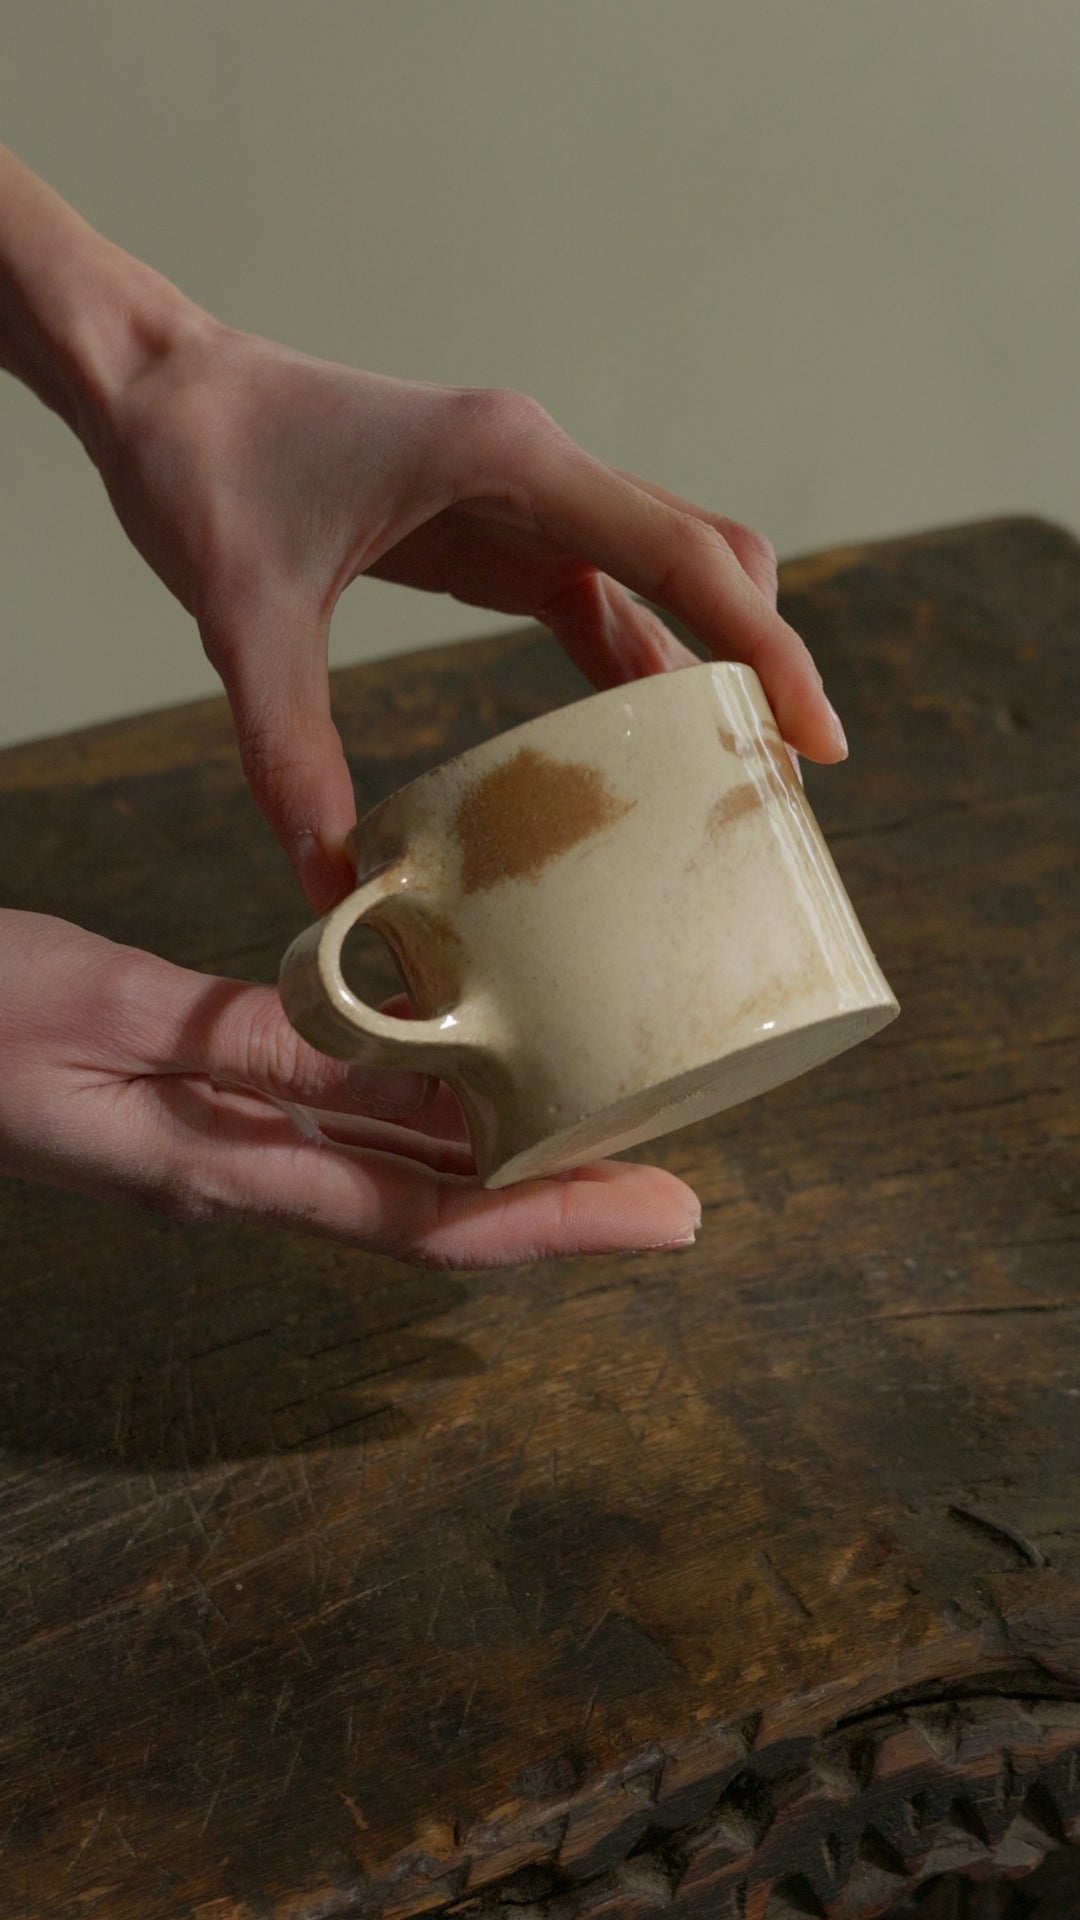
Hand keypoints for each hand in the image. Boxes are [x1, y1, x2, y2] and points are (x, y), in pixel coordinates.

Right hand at [0, 911, 699, 1267]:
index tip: (659, 1220)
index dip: (552, 1226)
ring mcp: (235, 1149)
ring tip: (609, 1139)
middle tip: (675, 1194)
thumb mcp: (127, 1019)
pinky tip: (480, 1086)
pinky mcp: (220, 1108)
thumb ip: (270, 1049)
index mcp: (228, 1169)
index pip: (426, 1221)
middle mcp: (249, 1176)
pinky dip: (433, 1117)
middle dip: (558, 1207)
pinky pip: (352, 1127)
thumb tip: (422, 1080)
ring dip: (508, 1169)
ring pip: (403, 1175)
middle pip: (437, 1211)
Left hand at [91, 321, 846, 909]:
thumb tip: (332, 887)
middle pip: (701, 560)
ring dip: (705, 668)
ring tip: (736, 775)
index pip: (678, 555)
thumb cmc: (202, 467)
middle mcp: (539, 468)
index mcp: (509, 461)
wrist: (159, 390)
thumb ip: (287, 747)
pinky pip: (599, 601)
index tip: (817, 734)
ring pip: (661, 581)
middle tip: (792, 775)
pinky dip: (635, 666)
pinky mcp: (497, 529)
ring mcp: (526, 497)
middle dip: (758, 660)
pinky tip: (641, 743)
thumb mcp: (240, 614)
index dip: (762, 645)